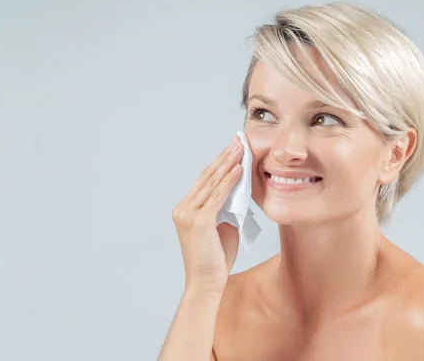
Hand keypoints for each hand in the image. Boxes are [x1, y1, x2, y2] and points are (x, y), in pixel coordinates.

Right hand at [171, 136, 243, 295]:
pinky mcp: (198, 221)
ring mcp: (188, 214)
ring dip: (228, 163)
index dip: (219, 162)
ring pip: (212, 183)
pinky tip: (238, 169)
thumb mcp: (223, 227)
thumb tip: (238, 191)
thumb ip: (226, 208)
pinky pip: (217, 196)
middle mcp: (183, 208)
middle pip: (207, 176)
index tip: (233, 148)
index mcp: (186, 209)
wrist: (207, 283)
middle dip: (225, 156)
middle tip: (238, 139)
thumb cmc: (216, 258)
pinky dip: (229, 182)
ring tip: (240, 147)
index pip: (205, 180)